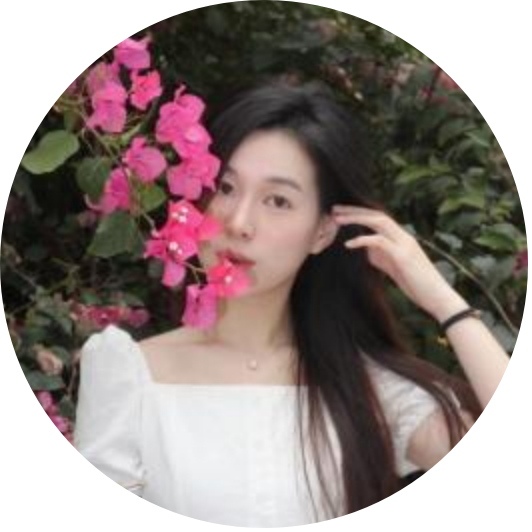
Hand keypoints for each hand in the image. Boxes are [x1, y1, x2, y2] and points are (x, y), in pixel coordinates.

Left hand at [332, 205, 462, 318]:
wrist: (437, 297)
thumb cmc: (417, 285)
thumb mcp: (394, 267)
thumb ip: (381, 256)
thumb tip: (366, 249)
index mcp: (401, 238)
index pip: (378, 218)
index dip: (359, 213)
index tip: (341, 213)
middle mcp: (404, 236)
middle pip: (377, 215)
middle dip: (354, 210)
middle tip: (334, 209)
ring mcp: (404, 244)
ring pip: (379, 222)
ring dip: (356, 219)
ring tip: (338, 220)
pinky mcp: (403, 256)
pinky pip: (380, 241)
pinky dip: (363, 239)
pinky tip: (348, 244)